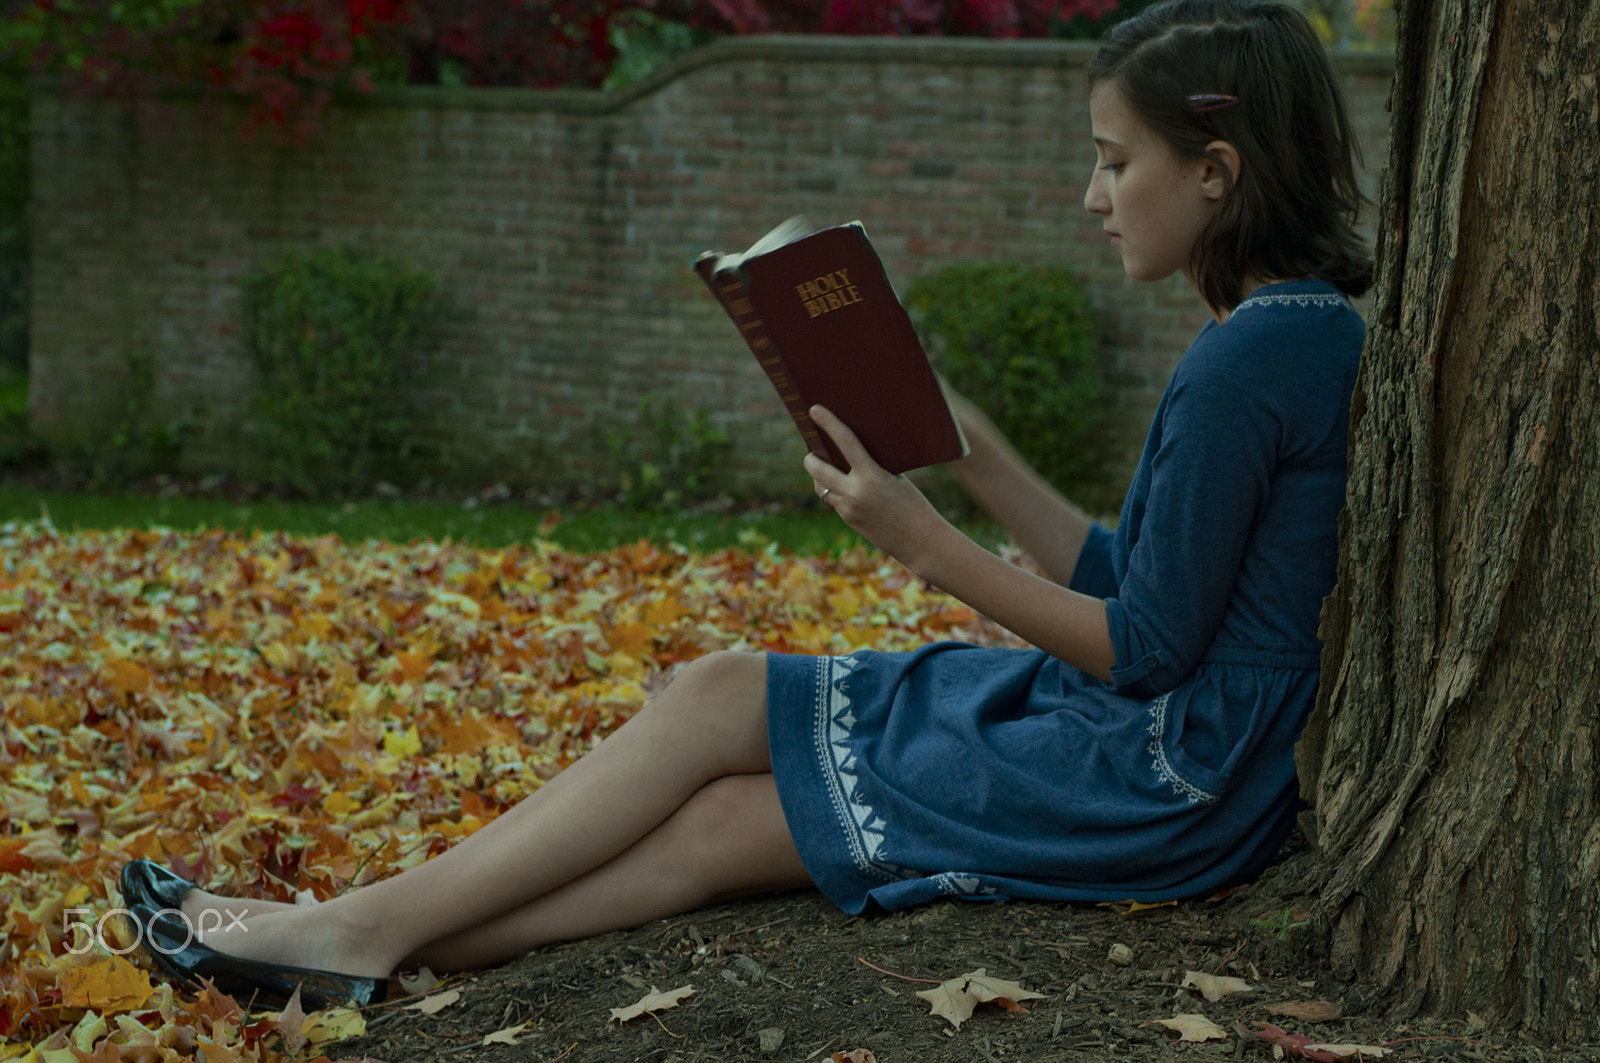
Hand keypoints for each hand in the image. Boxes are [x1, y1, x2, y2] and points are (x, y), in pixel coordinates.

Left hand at [804, 405, 953, 570]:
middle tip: (811, 451)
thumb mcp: (896, 479)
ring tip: (825, 468)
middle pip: (817, 469)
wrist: (920, 540)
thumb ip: (873, 467)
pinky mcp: (848, 520)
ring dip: (819, 477)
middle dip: (810, 459)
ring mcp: (849, 508)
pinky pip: (833, 501)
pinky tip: (842, 487)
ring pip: (820, 487)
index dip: (829, 424)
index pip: (845, 443)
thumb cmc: (914, 504)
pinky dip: (834, 492)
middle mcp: (855, 492)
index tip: (814, 410)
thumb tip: (852, 453)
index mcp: (872, 476)